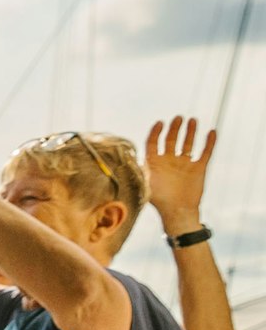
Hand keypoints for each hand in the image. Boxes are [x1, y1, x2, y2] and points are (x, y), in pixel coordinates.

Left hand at [145, 114, 219, 236]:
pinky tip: (211, 131)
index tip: (160, 123)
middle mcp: (169, 161)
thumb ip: (136, 172)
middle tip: (178, 117)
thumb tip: (118, 163)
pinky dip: (208, 143)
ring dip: (190, 131)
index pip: (153, 142)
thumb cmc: (158, 200)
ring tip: (192, 120)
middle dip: (174, 128)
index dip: (155, 132)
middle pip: (171, 139)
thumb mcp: (144, 184)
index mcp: (154, 163)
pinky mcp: (198, 168)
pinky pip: (205, 152)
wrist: (177, 212)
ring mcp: (184, 163)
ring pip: (188, 143)